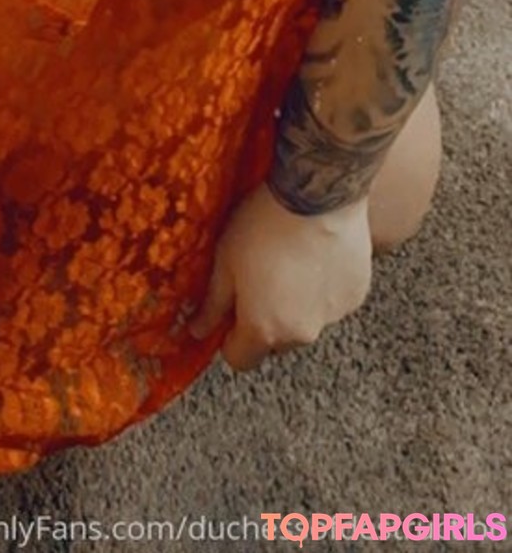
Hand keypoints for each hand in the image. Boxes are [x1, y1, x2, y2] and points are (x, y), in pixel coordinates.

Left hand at [188, 179, 373, 371]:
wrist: (317, 194)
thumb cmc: (264, 224)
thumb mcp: (224, 259)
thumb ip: (212, 303)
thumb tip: (198, 329)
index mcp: (264, 329)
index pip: (241, 360)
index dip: (230, 338)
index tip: (230, 311)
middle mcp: (301, 334)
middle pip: (275, 341)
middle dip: (266, 319)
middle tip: (260, 277)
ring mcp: (332, 317)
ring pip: (306, 320)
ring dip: (296, 303)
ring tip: (290, 259)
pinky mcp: (355, 296)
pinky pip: (331, 302)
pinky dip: (322, 288)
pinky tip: (315, 254)